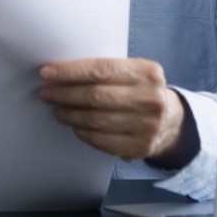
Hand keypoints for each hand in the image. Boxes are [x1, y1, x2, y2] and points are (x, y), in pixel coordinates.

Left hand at [37, 58, 189, 163]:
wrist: (170, 120)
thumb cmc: (142, 90)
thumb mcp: (135, 72)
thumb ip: (108, 70)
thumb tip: (62, 71)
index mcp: (147, 72)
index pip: (101, 70)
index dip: (70, 72)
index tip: (47, 73)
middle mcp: (150, 98)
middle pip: (96, 96)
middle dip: (65, 94)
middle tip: (46, 93)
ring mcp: (147, 125)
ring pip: (96, 120)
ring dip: (70, 115)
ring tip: (57, 109)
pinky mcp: (139, 147)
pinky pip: (102, 140)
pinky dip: (83, 132)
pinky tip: (74, 125)